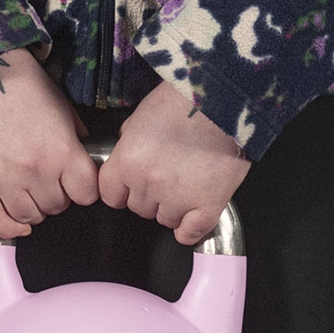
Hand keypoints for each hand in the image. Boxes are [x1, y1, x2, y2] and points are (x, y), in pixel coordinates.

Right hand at [0, 47, 101, 238]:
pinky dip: (8, 228)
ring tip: (30, 191)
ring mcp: (4, 178)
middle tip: (50, 179)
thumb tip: (83, 162)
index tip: (77, 182)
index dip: (83, 189)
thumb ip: (76, 139)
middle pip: (57, 207)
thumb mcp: (63, 107)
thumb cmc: (21, 84)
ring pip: (29, 217)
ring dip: (34, 209)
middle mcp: (35, 170)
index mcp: (61, 151)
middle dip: (58, 196)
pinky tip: (16, 225)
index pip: (86, 194)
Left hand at [98, 81, 245, 244]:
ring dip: (173, 208)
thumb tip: (126, 156)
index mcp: (128, 160)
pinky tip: (194, 213)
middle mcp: (148, 182)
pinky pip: (190, 233)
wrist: (223, 100)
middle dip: (151, 195)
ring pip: (165, 220)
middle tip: (168, 174)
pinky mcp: (208, 204)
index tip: (132, 186)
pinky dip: (191, 228)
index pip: (110, 194)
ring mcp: (178, 197)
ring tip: (188, 182)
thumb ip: (128, 143)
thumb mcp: (141, 116)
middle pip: (139, 208)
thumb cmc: (183, 101)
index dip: (122, 190)